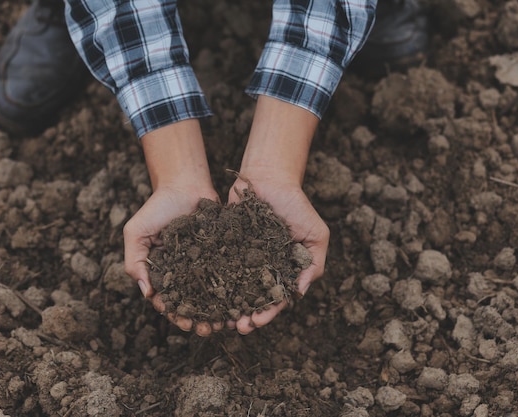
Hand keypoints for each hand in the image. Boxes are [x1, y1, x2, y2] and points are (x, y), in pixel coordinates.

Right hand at [123, 119, 220, 336]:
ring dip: (220, 311)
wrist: (184, 184)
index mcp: (163, 273)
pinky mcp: (224, 254)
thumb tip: (146, 292)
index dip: (176, 315)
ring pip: (214, 294)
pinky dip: (236, 289)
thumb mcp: (136, 232)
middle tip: (210, 329)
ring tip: (229, 322)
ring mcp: (205, 264)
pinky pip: (231, 275)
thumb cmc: (157, 207)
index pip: (169, 301)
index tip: (185, 323)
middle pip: (193, 303)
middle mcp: (185, 273)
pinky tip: (243, 301)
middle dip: (200, 319)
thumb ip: (135, 260)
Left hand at [225, 95, 328, 334]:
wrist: (270, 177)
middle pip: (251, 299)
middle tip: (237, 327)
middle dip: (244, 315)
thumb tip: (299, 294)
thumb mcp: (316, 235)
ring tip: (219, 318)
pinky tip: (201, 293)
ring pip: (231, 287)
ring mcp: (241, 257)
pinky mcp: (223, 245)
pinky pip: (215, 266)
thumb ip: (313, 264)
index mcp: (281, 270)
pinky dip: (209, 280)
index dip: (267, 313)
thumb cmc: (297, 205)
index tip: (256, 322)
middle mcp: (260, 267)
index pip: (274, 299)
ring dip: (226, 305)